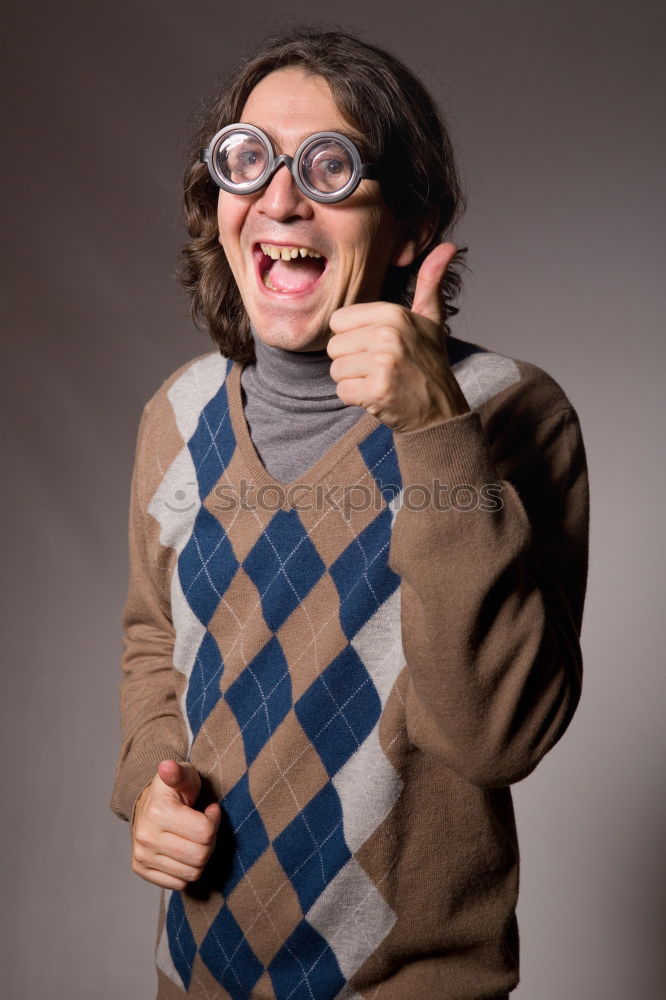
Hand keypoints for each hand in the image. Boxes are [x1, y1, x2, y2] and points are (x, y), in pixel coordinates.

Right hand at [131, 760, 220, 889]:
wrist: (147, 803)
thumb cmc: (174, 790)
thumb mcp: (183, 775)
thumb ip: (178, 772)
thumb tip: (167, 767)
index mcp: (158, 811)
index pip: (205, 832)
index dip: (214, 821)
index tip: (210, 810)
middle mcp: (146, 836)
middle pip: (200, 856)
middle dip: (209, 842)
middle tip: (204, 827)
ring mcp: (142, 855)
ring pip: (191, 873)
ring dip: (199, 858)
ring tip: (194, 839)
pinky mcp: (141, 869)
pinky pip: (178, 884)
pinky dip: (186, 870)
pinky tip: (183, 852)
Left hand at [327, 243, 469, 431]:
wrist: (440, 411)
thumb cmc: (429, 364)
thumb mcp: (431, 320)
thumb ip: (430, 282)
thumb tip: (448, 246)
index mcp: (394, 314)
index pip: (339, 321)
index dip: (352, 337)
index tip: (376, 347)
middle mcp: (388, 335)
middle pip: (334, 346)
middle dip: (351, 362)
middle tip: (379, 368)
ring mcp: (383, 364)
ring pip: (336, 370)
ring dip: (353, 381)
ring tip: (379, 381)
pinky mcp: (377, 391)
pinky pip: (342, 392)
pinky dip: (356, 399)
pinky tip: (377, 396)